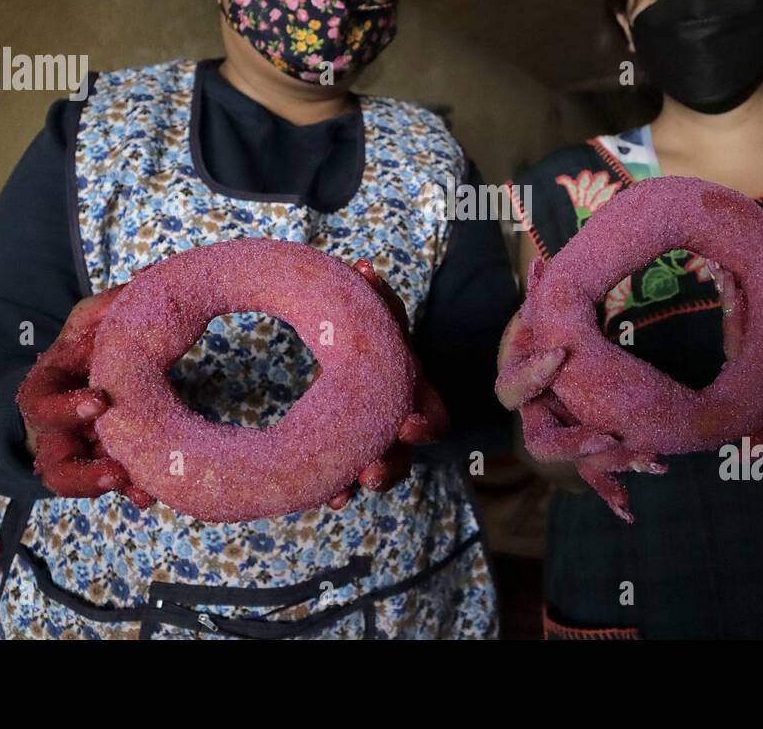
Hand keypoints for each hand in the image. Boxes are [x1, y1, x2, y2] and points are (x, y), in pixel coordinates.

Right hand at [17, 272, 153, 506]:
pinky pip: (109, 486)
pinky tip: (151, 495)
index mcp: (48, 385)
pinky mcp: (99, 467)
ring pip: (76, 483)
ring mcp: (75, 451)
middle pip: (52, 459)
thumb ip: (113, 303)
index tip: (100, 403)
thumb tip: (150, 278)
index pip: (41, 401)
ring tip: (133, 486)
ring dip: (101, 488)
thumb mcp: (92, 320)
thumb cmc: (87, 345)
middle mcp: (54, 427)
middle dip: (82, 469)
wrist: (87, 379)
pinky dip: (130, 492)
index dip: (65, 407)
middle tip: (117, 469)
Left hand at [324, 259, 448, 509]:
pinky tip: (328, 495)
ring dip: (368, 478)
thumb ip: (375, 299)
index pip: (434, 415)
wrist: (343, 348)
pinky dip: (339, 488)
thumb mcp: (376, 320)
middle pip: (406, 455)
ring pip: (383, 469)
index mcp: (413, 390)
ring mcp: (378, 438)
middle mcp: (402, 420)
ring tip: (347, 489)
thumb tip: (363, 268)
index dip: (425, 424)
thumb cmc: (368, 335)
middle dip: (391, 464)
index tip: (408, 426)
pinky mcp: (349, 450)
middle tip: (371, 472)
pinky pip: (348, 476)